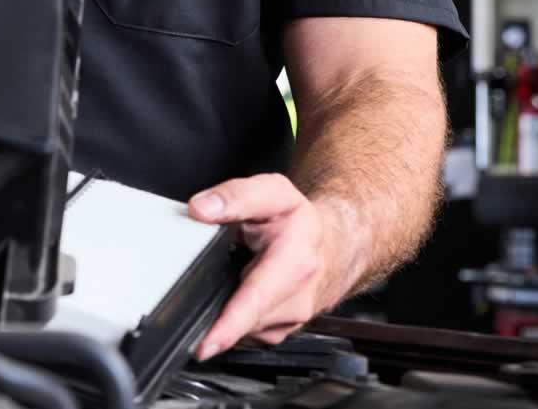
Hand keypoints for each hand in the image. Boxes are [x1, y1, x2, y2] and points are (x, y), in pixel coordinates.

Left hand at [185, 174, 360, 360]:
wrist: (336, 245)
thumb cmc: (300, 221)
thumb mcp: (272, 194)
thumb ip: (235, 197)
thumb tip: (201, 209)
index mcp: (295, 260)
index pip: (257, 299)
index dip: (229, 325)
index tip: (207, 344)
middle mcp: (299, 297)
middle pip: (245, 318)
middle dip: (220, 313)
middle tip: (210, 287)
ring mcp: (293, 319)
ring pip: (245, 327)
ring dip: (229, 307)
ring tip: (237, 274)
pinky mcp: (284, 330)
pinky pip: (249, 330)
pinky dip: (238, 314)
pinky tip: (245, 289)